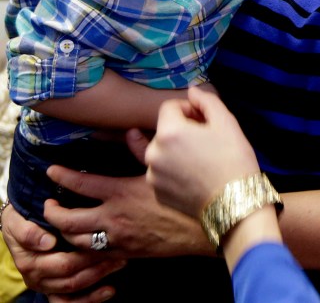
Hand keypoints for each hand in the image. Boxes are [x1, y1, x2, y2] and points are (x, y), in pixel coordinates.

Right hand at [1, 201, 123, 301]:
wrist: (18, 224)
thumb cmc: (21, 219)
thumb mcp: (16, 220)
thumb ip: (28, 231)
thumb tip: (47, 243)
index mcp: (30, 262)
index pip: (63, 264)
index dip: (86, 256)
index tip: (108, 247)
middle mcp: (37, 277)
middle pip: (72, 276)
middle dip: (98, 265)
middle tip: (119, 251)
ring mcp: (47, 286)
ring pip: (75, 288)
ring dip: (99, 276)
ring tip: (119, 262)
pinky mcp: (54, 291)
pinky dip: (91, 299)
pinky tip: (110, 290)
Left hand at [42, 165, 210, 258]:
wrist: (203, 228)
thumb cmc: (186, 196)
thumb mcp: (163, 168)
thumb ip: (142, 149)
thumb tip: (130, 132)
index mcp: (121, 192)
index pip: (80, 183)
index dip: (61, 176)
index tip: (51, 171)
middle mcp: (113, 217)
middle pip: (67, 219)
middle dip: (52, 212)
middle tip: (49, 204)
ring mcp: (118, 238)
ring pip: (76, 240)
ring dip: (65, 231)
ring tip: (63, 223)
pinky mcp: (126, 253)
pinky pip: (94, 255)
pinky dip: (84, 248)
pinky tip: (86, 240)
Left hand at [146, 86, 260, 218]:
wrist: (235, 203)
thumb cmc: (233, 159)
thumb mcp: (227, 122)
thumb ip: (206, 100)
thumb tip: (192, 90)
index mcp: (168, 132)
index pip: (169, 107)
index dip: (189, 109)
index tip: (205, 120)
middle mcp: (153, 153)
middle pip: (164, 130)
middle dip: (182, 131)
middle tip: (207, 141)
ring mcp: (152, 176)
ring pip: (162, 152)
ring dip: (177, 151)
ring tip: (202, 160)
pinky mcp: (157, 194)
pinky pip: (163, 173)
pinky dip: (175, 171)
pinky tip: (196, 176)